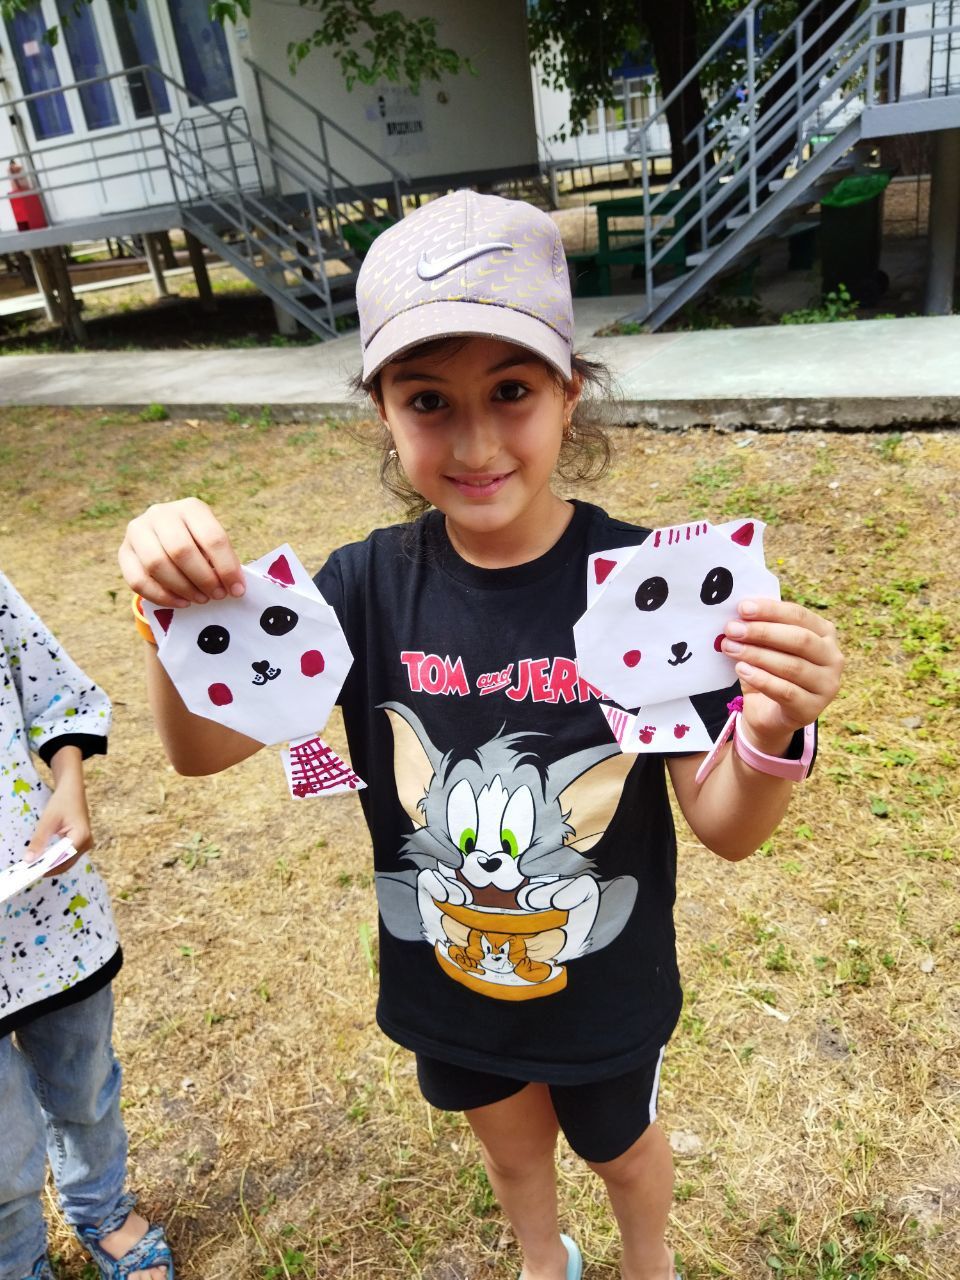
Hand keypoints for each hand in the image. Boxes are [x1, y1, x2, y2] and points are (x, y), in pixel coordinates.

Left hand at [27, 768, 90, 876]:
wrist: (73, 791)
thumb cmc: (62, 802)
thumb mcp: (47, 821)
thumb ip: (38, 841)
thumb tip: (28, 860)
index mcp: (81, 837)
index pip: (63, 859)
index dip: (48, 867)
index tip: (32, 872)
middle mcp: (87, 843)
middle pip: (66, 863)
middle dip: (49, 868)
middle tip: (30, 871)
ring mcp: (86, 844)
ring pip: (67, 861)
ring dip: (52, 864)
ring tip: (35, 866)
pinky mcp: (81, 843)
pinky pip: (67, 856)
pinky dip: (55, 859)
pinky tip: (43, 859)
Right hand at [118, 498, 244, 607]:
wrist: (163, 537)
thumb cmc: (198, 543)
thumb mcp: (212, 543)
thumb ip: (221, 560)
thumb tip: (234, 588)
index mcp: (191, 507)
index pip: (212, 537)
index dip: (227, 567)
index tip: (237, 590)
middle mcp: (160, 513)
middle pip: (181, 550)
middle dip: (203, 579)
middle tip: (217, 595)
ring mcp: (137, 530)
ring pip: (157, 565)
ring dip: (183, 588)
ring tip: (201, 599)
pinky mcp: (124, 552)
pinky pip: (138, 580)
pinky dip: (162, 596)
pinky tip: (181, 602)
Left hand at [720, 598, 843, 754]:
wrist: (770, 715)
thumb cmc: (770, 672)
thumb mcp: (766, 647)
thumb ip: (759, 630)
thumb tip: (738, 617)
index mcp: (824, 633)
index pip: (799, 615)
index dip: (770, 610)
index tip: (742, 608)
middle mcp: (832, 657)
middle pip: (799, 639)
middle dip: (763, 632)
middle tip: (732, 629)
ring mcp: (826, 685)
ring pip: (792, 666)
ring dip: (757, 655)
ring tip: (730, 648)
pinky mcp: (812, 709)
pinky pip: (785, 691)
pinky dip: (761, 678)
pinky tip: (741, 669)